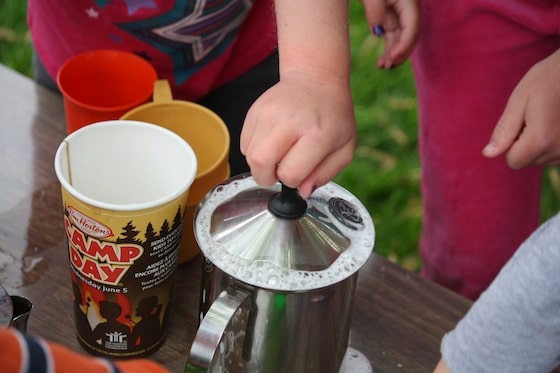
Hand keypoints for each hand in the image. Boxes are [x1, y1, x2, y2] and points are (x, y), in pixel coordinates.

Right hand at [240, 70, 355, 197]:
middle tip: (279, 172)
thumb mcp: (344, 148)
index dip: (293, 181)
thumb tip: (303, 191)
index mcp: (317, 134)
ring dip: (261, 163)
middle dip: (267, 177)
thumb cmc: (332, 116)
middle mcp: (290, 121)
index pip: (290, 174)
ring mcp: (269, 113)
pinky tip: (271, 142)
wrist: (315, 79)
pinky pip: (244, 143)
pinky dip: (254, 150)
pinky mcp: (255, 110)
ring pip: (249, 155)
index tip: (299, 172)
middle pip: (260, 163)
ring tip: (278, 154)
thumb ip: (325, 174)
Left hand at [360, 0, 419, 67]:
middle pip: (410, 36)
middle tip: (388, 66)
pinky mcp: (390, 18)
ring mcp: (399, 14)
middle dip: (401, 53)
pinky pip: (393, 37)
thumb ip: (375, 10)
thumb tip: (378, 33)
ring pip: (401, 39)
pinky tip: (381, 62)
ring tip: (383, 67)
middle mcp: (408, 9)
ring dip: (394, 54)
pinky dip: (388, 49)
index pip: (412, 27)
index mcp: (409, 2)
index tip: (393, 58)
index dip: (405, 45)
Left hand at [483, 49, 559, 167]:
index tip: (520, 122)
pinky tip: (557, 122)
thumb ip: (503, 131)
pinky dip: (553, 143)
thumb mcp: (519, 101)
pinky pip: (556, 155)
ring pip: (543, 159)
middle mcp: (559, 151)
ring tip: (548, 117)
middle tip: (535, 116)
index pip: (513, 161)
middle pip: (528, 161)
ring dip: (540, 144)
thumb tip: (488, 154)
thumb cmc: (546, 80)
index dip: (510, 143)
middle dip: (525, 143)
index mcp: (540, 141)